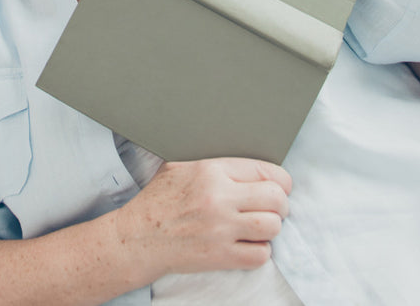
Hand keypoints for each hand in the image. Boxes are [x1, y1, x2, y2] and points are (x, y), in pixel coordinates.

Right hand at [115, 158, 290, 277]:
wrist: (139, 237)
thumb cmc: (158, 200)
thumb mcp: (180, 166)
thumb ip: (212, 162)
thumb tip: (242, 162)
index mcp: (211, 170)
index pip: (265, 170)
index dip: (280, 180)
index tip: (280, 186)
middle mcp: (220, 198)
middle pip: (276, 198)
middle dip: (281, 204)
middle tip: (274, 208)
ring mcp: (221, 229)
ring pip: (273, 226)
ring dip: (271, 228)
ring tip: (261, 226)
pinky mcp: (221, 256)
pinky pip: (260, 255)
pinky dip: (260, 251)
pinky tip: (249, 244)